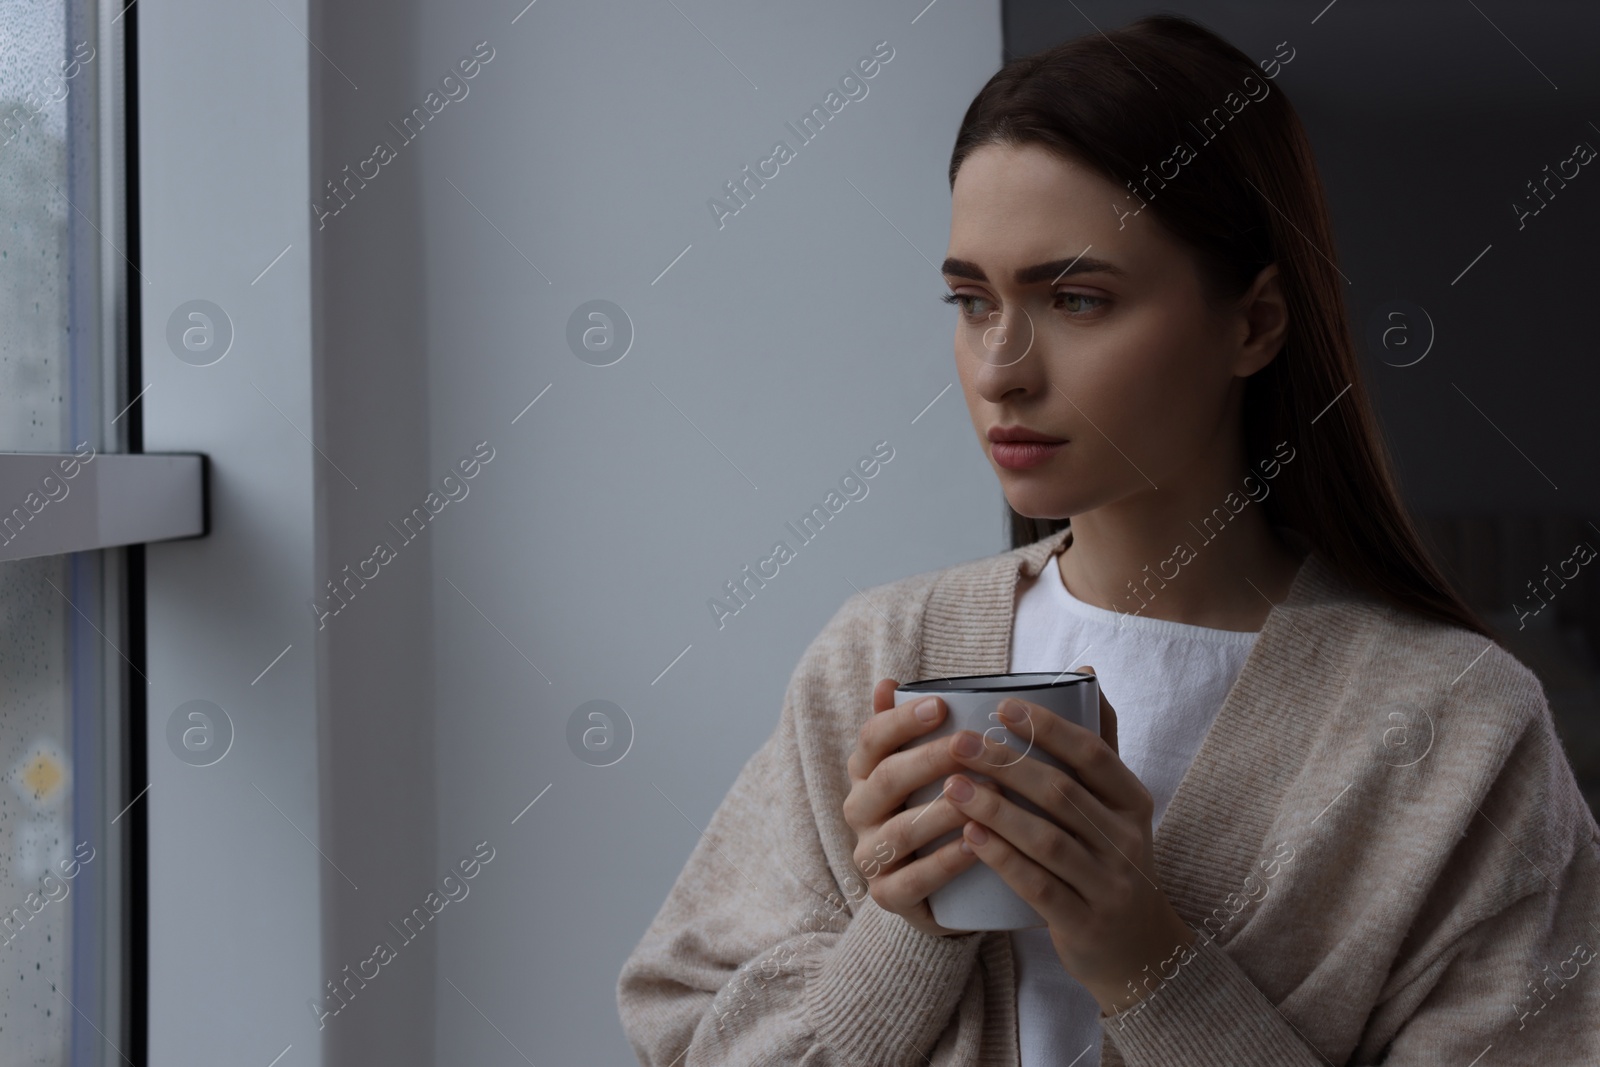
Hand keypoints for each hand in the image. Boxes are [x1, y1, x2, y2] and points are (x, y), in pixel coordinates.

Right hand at [841, 678, 1003, 937]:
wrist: (939, 891)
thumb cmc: (937, 812)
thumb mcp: (924, 769)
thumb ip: (910, 727)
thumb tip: (889, 680)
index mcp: (865, 773)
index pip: (872, 739)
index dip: (902, 721)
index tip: (942, 705)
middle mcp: (860, 811)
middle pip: (886, 779)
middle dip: (929, 759)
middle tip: (970, 746)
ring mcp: (870, 856)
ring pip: (900, 830)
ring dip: (942, 811)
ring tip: (984, 797)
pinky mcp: (888, 896)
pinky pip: (911, 881)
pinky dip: (943, 864)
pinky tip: (975, 845)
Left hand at [940, 665, 1194, 1014]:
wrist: (1139, 950)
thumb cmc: (1111, 860)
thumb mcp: (1117, 804)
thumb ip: (1098, 742)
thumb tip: (1081, 672)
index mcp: (1132, 801)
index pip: (1092, 754)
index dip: (1048, 728)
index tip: (1000, 706)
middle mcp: (1126, 839)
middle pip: (1061, 793)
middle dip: (1007, 764)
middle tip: (958, 742)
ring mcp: (1108, 883)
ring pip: (1047, 839)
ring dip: (995, 809)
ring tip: (952, 785)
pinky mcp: (1084, 922)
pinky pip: (1039, 886)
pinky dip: (1002, 859)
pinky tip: (968, 838)